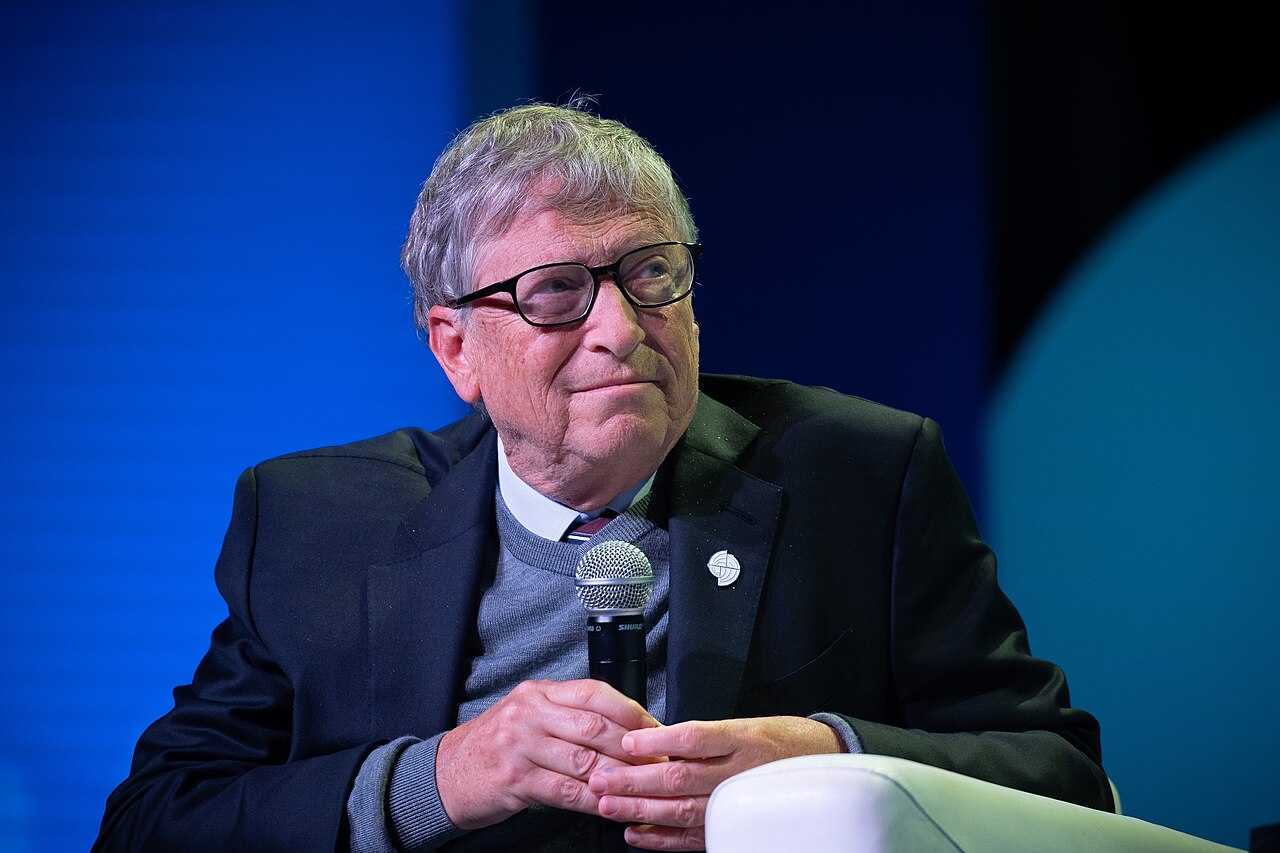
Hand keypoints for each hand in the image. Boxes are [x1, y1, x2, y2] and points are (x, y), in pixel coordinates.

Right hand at [434, 679, 660, 829]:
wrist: (445, 774)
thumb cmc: (495, 746)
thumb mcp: (528, 716)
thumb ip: (566, 715)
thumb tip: (622, 727)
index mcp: (538, 693)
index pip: (594, 692)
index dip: (629, 711)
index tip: (654, 729)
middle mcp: (529, 713)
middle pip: (594, 726)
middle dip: (632, 747)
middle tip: (658, 762)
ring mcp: (520, 745)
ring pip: (584, 760)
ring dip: (619, 777)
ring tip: (642, 787)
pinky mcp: (514, 779)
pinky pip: (565, 791)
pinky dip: (593, 801)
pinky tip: (610, 806)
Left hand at [588, 715, 840, 850]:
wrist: (823, 766)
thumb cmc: (779, 741)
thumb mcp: (746, 725)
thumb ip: (705, 737)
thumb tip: (655, 744)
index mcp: (742, 739)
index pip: (694, 737)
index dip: (658, 741)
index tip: (628, 742)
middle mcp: (739, 773)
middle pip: (679, 776)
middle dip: (635, 780)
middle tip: (601, 778)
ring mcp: (737, 805)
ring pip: (682, 809)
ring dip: (640, 809)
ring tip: (608, 805)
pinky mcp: (734, 829)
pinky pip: (693, 837)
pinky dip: (662, 838)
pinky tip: (635, 834)